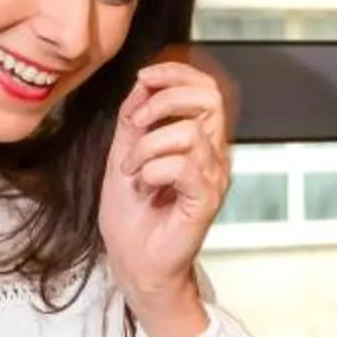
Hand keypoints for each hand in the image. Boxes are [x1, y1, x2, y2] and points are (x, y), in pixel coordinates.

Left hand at [100, 57, 233, 336]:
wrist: (134, 263)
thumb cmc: (133, 218)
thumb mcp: (124, 153)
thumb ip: (134, 118)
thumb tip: (143, 82)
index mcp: (197, 141)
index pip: (205, 88)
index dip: (176, 73)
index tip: (144, 79)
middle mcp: (212, 155)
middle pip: (210, 98)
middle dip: (164, 100)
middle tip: (136, 123)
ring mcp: (212, 178)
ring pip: (189, 132)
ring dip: (147, 146)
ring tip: (132, 169)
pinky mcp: (206, 200)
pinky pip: (185, 166)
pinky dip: (155, 169)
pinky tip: (146, 184)